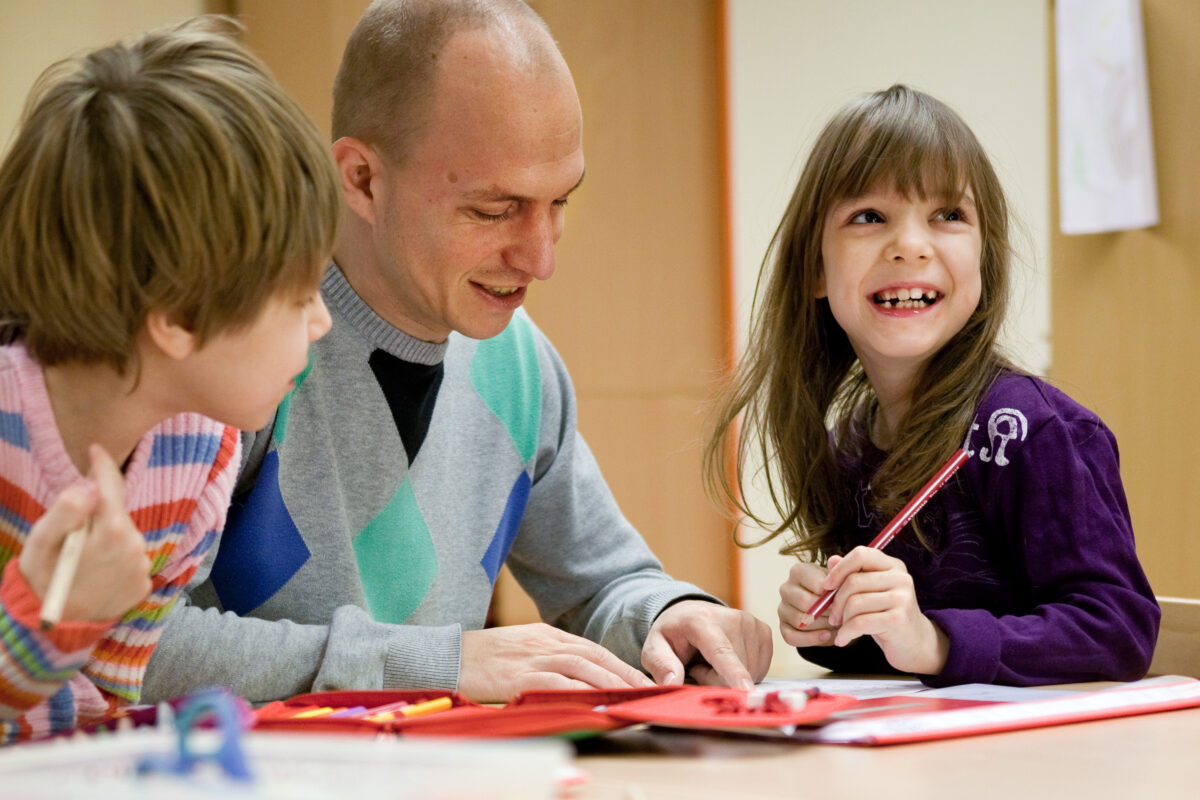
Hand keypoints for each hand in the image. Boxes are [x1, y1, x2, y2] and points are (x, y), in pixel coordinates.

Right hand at [19, 444, 151, 622]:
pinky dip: (114, 560)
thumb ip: (65, 511)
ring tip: (82, 559)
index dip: (102, 466)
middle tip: (72, 532)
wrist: (51, 631)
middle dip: (98, 514)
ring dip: (106, 539)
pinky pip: (130, 561)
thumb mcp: (40, 543)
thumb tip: (90, 488)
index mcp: (112, 531)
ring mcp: (142, 569)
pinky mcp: (144, 586)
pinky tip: (95, 574)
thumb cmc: (40, 580)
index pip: (112, 487)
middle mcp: (135, 548)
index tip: (96, 449)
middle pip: (117, 514)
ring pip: (124, 538)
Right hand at [459, 623, 654, 701]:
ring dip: (610, 680)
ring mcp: (532, 657)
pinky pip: (557, 682)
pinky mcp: (519, 676)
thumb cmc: (480, 658)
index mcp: (544, 634)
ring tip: (631, 695)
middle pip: (593, 654)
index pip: (590, 648)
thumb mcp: (518, 649)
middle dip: (623, 671)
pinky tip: (595, 701)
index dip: (617, 663)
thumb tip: (573, 678)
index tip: (637, 677)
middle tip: (646, 688)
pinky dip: (579, 691)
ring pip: (582, 666)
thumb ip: (544, 658)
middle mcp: (543, 642)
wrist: (445, 656)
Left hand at [641, 600, 771, 689]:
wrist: (690, 614)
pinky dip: (745, 672)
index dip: (733, 672)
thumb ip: (661, 665)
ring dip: (730, 677)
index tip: (746, 691)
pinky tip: (729, 660)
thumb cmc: (673, 635)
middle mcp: (732, 617)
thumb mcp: (654, 649)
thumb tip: (673, 683)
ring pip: (751, 672)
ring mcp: (751, 623)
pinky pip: (761, 669)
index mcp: (701, 620)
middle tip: (698, 667)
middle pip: (736, 670)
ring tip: (712, 662)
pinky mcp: (764, 631)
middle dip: (717, 680)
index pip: (721, 651)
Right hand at [778, 560, 837, 647]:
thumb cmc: (835, 591)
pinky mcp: (782, 627)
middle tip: (841, 615)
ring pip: (799, 620)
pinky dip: (812, 639)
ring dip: (821, 626)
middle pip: (805, 602)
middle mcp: (786, 588)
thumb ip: (839, 569)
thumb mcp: (839, 578)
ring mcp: (782, 608)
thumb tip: (834, 561)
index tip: (844, 600)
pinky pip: (792, 637)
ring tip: (837, 626)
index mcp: (798, 571)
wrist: (833, 609)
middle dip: (827, 611)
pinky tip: (827, 636)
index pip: (816, 584)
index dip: (833, 595)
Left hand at [808, 546, 947, 674]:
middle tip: (833, 617)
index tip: (826, 586)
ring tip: (842, 629)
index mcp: (893, 566)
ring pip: (855, 603)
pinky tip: (842, 640)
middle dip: (836, 602)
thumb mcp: (870, 593)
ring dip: (843, 620)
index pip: (861, 554)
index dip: (839, 569)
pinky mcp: (898, 619)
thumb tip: (831, 560)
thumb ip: (851, 575)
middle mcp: (900, 578)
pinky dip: (846, 633)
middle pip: (853, 581)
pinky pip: (860, 623)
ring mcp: (902, 598)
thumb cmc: (886, 616)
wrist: (914, 644)